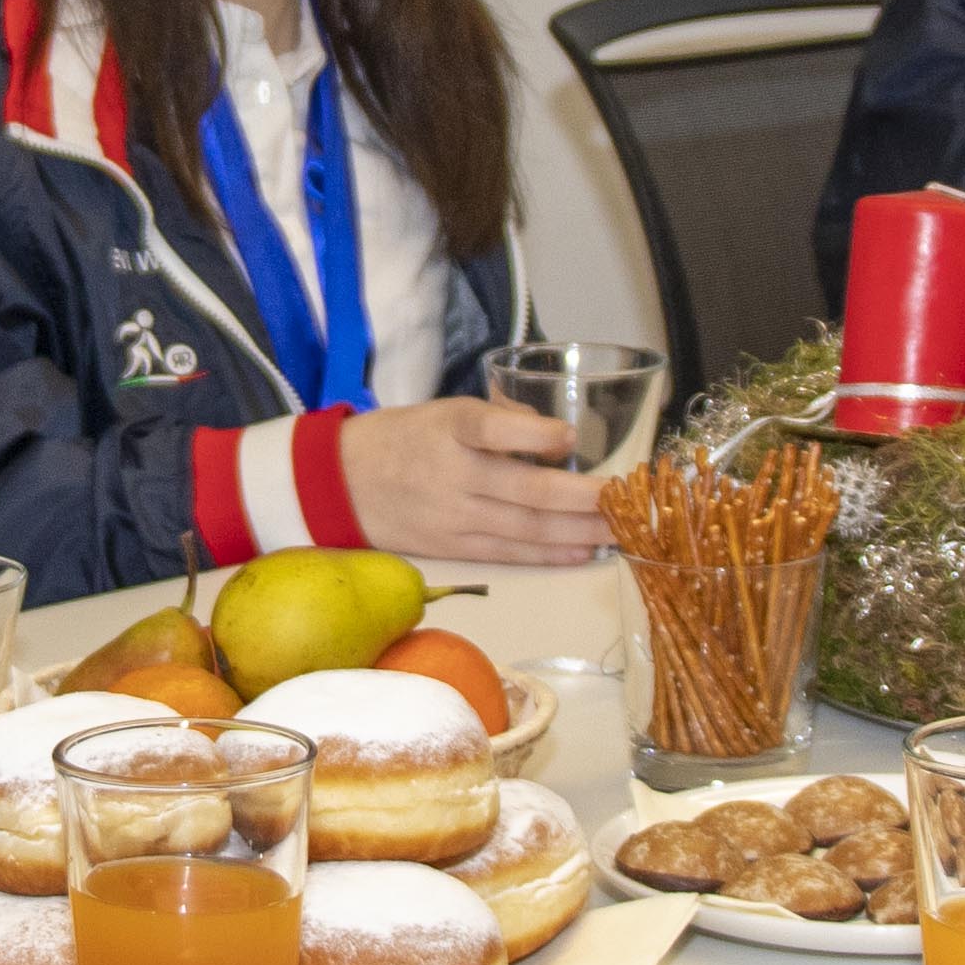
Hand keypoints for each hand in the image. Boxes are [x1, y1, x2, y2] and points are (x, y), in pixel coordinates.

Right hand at [339, 398, 607, 564]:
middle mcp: (451, 473)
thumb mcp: (442, 411)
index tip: (569, 436)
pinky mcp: (452, 547)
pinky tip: (582, 551)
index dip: (533, 434)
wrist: (339, 484)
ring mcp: (452, 516)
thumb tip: (553, 436)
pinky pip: (509, 552)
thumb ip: (498, 418)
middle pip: (525, 489)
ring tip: (620, 529)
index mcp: (447, 429)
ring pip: (526, 528)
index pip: (491, 428)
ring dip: (579, 531)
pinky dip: (549, 553)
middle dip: (583, 497)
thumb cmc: (402, 439)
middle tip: (626, 498)